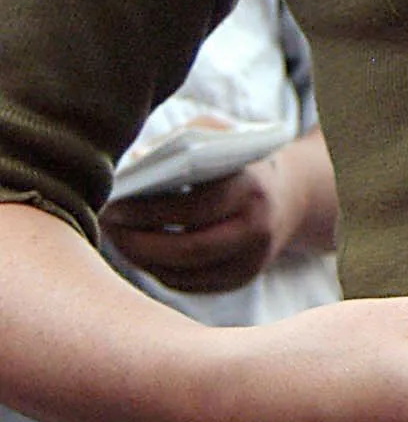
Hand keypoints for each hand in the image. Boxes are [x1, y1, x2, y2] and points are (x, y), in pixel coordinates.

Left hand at [102, 128, 336, 293]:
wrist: (287, 197)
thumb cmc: (238, 160)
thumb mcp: (219, 136)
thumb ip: (181, 141)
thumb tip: (133, 164)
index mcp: (253, 189)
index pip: (196, 207)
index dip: (149, 211)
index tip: (112, 205)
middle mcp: (257, 230)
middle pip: (190, 248)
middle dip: (140, 241)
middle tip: (106, 228)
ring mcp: (251, 261)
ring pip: (186, 273)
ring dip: (143, 259)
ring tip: (114, 239)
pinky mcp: (239, 280)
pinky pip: (189, 285)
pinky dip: (158, 271)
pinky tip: (137, 252)